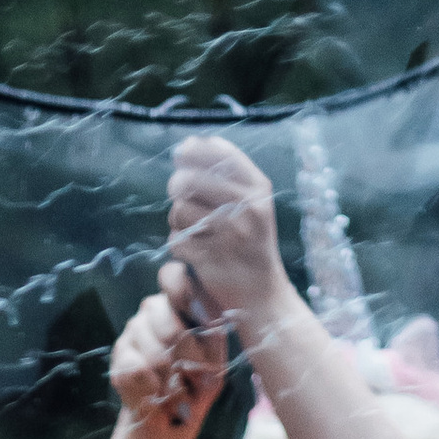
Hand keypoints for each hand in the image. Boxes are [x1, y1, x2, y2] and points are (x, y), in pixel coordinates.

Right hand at [110, 282, 226, 438]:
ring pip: (154, 352)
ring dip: (169, 381)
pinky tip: (157, 393)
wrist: (169, 417)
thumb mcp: (214, 369)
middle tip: (191, 379)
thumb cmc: (197, 387)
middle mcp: (158, 307)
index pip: (176, 276)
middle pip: (169, 325)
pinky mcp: (120, 350)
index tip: (194, 323)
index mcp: (186, 302)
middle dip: (184, 362)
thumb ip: (209, 350)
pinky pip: (137, 370)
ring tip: (176, 391)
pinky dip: (152, 389)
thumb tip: (189, 346)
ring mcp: (135, 326)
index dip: (181, 293)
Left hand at [164, 133, 289, 339]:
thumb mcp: (254, 202)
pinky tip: (192, 248)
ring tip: (191, 226)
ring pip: (179, 210)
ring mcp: (229, 236)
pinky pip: (176, 240)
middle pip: (188, 181)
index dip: (192, 150)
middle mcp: (247, 209)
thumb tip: (188, 144)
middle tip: (178, 193)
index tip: (181, 156)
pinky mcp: (211, 260)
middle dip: (176, 185)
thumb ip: (229, 173)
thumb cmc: (252, 242)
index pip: (217, 153)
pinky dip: (178, 244)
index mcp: (258, 189)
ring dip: (176, 218)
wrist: (262, 294)